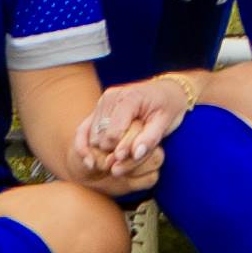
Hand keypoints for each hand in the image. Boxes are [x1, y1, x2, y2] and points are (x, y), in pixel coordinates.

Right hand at [68, 71, 201, 189]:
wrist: (167, 91)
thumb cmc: (169, 107)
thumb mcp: (167, 122)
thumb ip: (150, 139)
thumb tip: (135, 154)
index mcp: (130, 98)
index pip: (114, 132)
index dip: (119, 151)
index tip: (128, 159)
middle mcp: (111, 97)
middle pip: (101, 137)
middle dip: (111, 153)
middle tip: (126, 159)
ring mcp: (102, 102)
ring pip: (92, 137)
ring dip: (102, 151)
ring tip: (119, 155)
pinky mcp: (98, 108)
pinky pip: (82, 130)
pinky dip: (83, 146)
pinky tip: (89, 162)